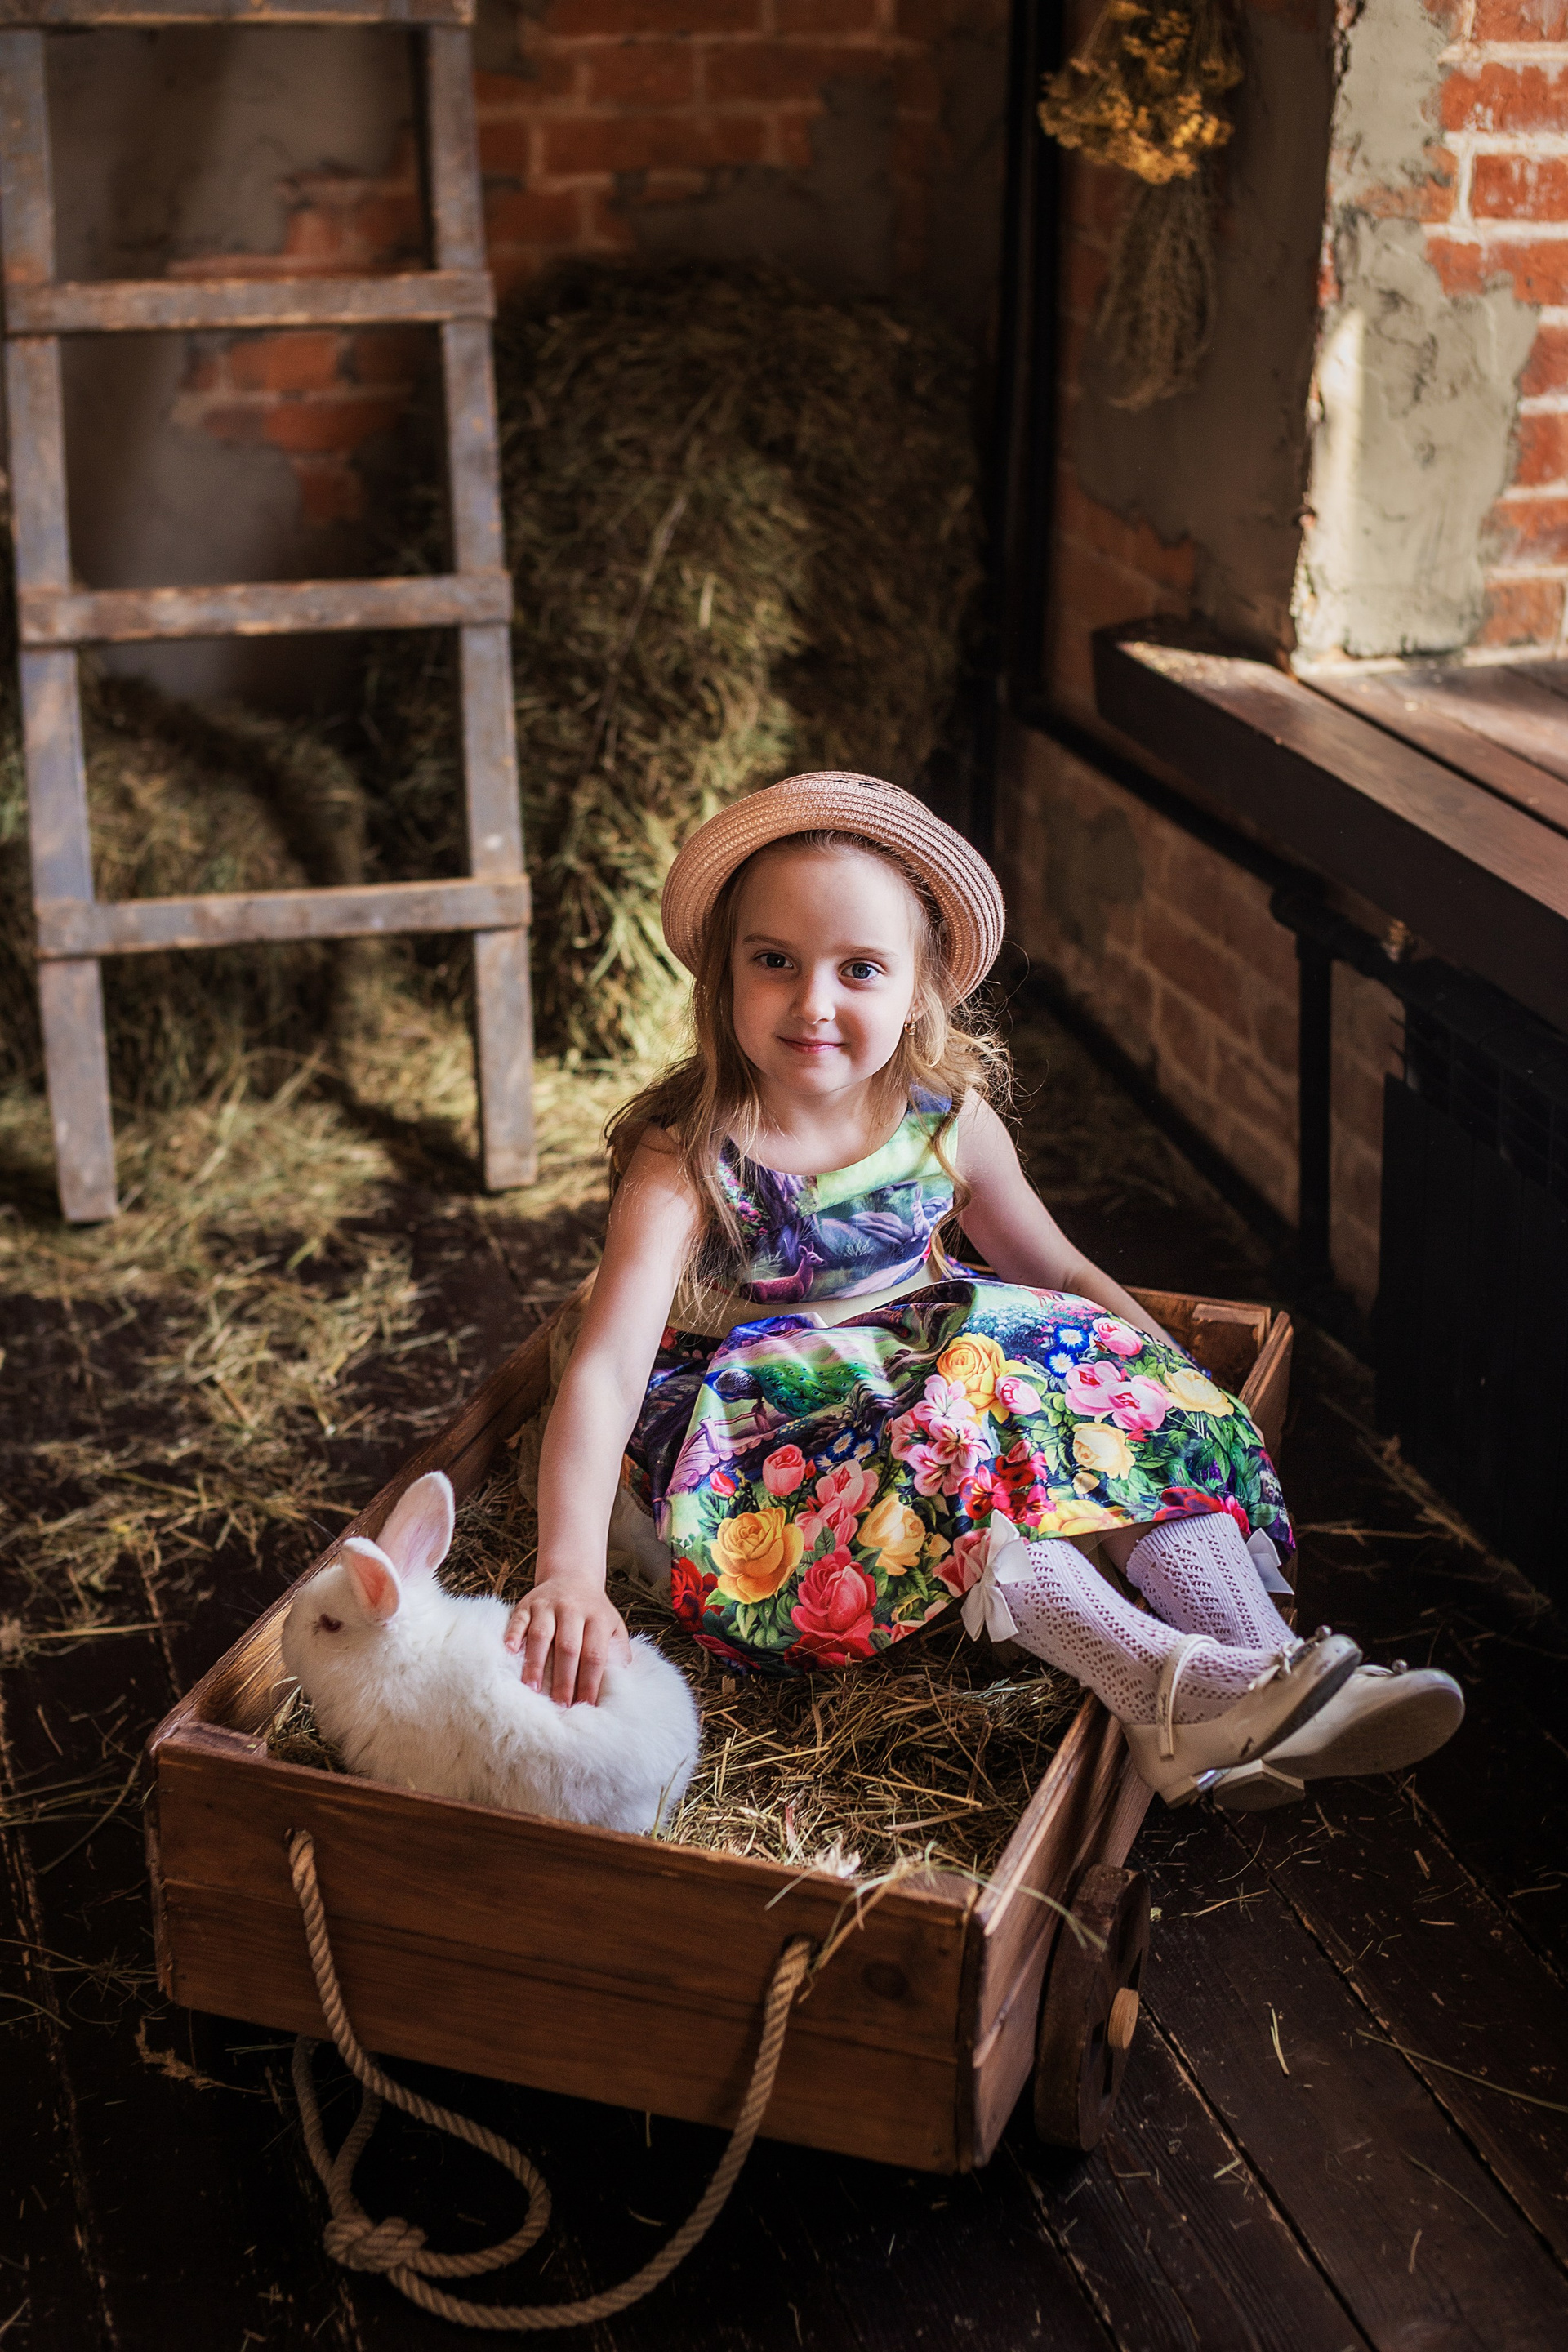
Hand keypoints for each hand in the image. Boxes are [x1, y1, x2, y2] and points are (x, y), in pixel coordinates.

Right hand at [504, 1573, 629, 1707]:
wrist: (572, 1576)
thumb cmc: (593, 1611)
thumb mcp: (613, 1626)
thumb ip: (619, 1652)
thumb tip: (618, 1684)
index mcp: (597, 1618)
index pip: (594, 1654)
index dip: (590, 1681)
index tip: (586, 1705)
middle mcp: (573, 1610)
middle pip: (568, 1647)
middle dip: (564, 1679)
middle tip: (560, 1705)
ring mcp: (549, 1605)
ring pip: (541, 1635)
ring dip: (536, 1663)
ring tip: (532, 1689)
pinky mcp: (528, 1603)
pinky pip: (519, 1619)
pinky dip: (513, 1635)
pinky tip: (509, 1651)